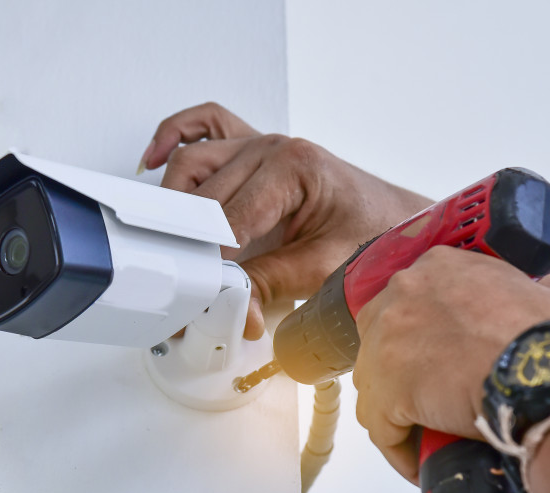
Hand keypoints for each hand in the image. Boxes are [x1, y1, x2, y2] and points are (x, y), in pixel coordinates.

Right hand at [139, 102, 432, 338]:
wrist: (395, 219)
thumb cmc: (371, 233)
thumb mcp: (323, 269)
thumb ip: (271, 286)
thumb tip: (233, 309)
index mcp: (293, 166)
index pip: (229, 218)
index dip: (210, 263)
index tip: (196, 294)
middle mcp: (270, 147)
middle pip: (203, 196)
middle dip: (190, 247)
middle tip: (180, 288)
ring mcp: (258, 143)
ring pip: (191, 164)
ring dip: (173, 204)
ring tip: (168, 246)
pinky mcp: (252, 148)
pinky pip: (204, 127)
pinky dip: (174, 137)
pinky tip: (153, 160)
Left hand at [352, 247, 549, 483]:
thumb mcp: (516, 291)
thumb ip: (486, 300)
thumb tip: (486, 333)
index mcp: (436, 267)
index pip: (405, 305)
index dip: (414, 340)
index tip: (431, 362)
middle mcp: (403, 293)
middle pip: (380, 342)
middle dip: (398, 374)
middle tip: (427, 400)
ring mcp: (387, 340)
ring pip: (375, 387)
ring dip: (398, 413)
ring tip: (427, 435)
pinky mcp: (388, 389)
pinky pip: (382, 430)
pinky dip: (399, 450)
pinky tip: (420, 464)